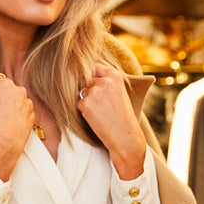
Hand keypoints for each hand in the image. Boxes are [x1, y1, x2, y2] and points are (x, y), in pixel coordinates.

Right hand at [0, 74, 35, 180]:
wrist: (3, 147)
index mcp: (5, 86)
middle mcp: (19, 91)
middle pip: (8, 87)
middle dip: (1, 93)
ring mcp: (27, 102)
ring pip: (17, 97)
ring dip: (10, 102)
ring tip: (2, 115)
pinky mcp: (32, 113)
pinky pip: (23, 108)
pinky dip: (18, 111)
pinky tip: (10, 120)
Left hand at [77, 65, 146, 180]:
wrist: (125, 137)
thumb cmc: (123, 117)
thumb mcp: (119, 93)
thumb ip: (107, 82)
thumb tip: (85, 75)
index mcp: (115, 76)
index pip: (94, 67)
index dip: (91, 75)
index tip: (92, 83)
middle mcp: (104, 81)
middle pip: (86, 80)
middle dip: (89, 90)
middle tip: (101, 105)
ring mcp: (94, 92)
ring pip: (82, 92)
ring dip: (87, 101)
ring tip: (101, 112)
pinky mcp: (86, 103)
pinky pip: (79, 104)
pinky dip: (84, 111)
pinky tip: (96, 118)